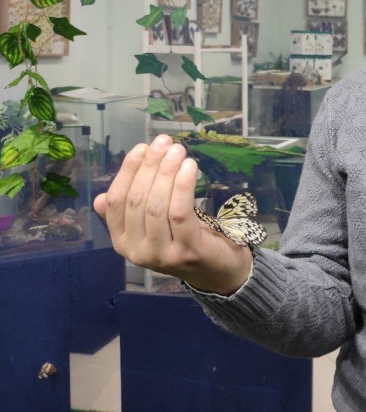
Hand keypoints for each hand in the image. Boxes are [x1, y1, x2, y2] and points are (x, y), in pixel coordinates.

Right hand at [94, 134, 252, 294]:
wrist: (217, 270)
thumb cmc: (184, 239)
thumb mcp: (153, 225)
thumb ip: (131, 211)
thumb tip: (102, 198)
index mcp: (122, 241)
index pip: (115, 201)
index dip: (127, 171)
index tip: (143, 147)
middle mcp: (135, 251)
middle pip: (136, 199)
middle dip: (150, 166)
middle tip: (165, 143)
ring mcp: (160, 253)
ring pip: (156, 205)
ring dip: (167, 172)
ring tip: (178, 151)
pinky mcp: (185, 250)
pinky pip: (179, 212)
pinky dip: (182, 185)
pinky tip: (189, 167)